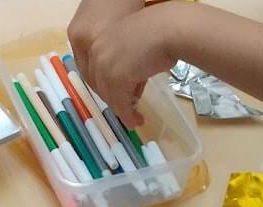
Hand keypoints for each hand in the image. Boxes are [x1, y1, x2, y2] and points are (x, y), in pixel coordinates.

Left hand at [79, 2, 190, 125]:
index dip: (106, 88)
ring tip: (134, 118)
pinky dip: (127, 115)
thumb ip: (126, 64)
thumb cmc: (160, 34)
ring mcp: (103, 64)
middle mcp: (96, 51)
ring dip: (121, 110)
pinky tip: (136, 120)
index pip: (95, 70)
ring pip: (108, 96)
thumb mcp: (136, 48)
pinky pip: (119, 103)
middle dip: (114, 100)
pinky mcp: (115, 78)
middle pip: (98, 84)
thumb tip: (130, 87)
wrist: (168, 31)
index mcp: (99, 39)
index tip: (119, 97)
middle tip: (128, 109)